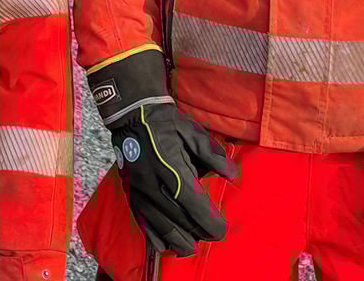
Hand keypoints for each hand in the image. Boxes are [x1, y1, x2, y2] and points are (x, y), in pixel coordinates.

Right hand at [110, 102, 237, 255]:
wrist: (132, 115)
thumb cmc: (167, 123)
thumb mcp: (194, 132)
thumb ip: (213, 155)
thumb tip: (232, 174)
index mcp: (172, 168)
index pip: (194, 204)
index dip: (209, 222)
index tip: (222, 231)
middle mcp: (154, 183)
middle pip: (179, 218)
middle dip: (198, 232)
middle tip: (212, 237)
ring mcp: (140, 190)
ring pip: (160, 224)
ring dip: (177, 239)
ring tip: (190, 248)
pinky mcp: (131, 192)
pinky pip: (142, 219)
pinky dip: (153, 235)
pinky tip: (163, 245)